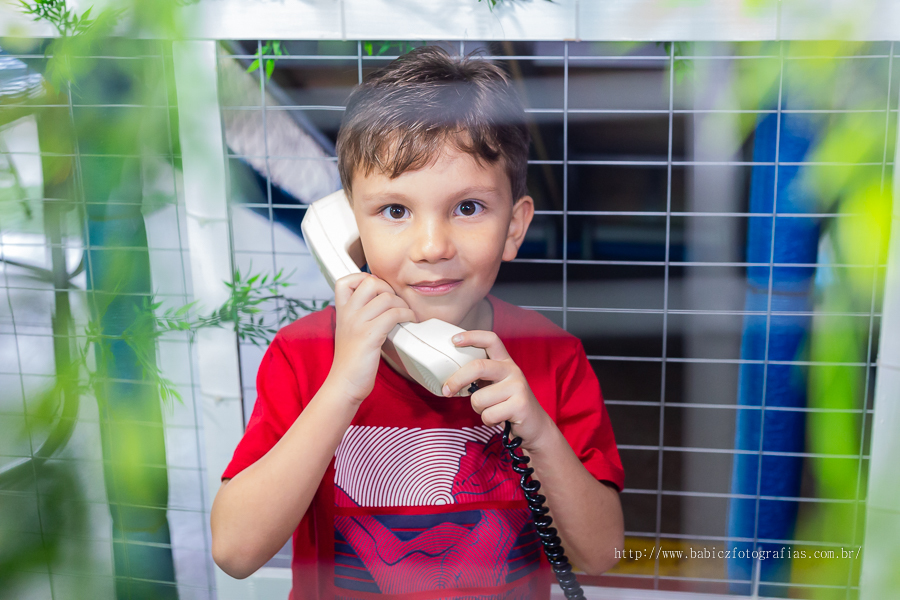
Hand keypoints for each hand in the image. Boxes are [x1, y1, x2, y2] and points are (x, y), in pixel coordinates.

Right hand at [329, 273, 415, 403]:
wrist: (345, 384)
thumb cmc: (352, 360)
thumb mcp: (350, 332)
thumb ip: (360, 315)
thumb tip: (384, 301)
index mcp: (342, 311)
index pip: (346, 280)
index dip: (364, 278)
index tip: (378, 290)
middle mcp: (347, 314)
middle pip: (370, 282)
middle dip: (389, 289)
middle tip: (396, 303)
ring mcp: (357, 324)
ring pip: (386, 297)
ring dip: (402, 304)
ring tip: (406, 314)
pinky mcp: (369, 336)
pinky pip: (393, 314)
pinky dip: (406, 315)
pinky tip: (409, 321)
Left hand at [441, 330, 554, 450]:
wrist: (535, 425)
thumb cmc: (508, 405)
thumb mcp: (496, 385)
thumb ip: (480, 378)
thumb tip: (449, 381)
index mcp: (504, 362)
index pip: (491, 340)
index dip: (472, 336)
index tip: (454, 340)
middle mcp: (512, 370)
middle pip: (478, 367)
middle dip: (457, 379)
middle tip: (447, 390)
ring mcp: (518, 387)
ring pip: (479, 398)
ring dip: (478, 409)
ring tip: (491, 410)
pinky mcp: (520, 405)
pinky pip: (488, 415)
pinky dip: (488, 421)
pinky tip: (499, 419)